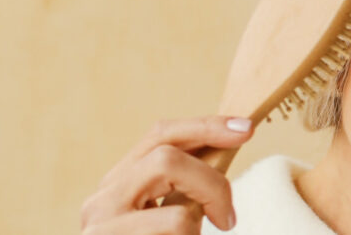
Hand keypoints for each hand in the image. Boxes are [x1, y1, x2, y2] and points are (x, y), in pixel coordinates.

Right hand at [80, 116, 253, 233]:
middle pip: (166, 155)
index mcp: (119, 185)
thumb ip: (185, 188)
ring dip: (199, 218)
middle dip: (212, 180)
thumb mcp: (169, 218)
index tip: (248, 128)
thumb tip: (230, 141)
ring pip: (172, 196)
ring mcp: (102, 228)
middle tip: (229, 219)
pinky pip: (175, 228)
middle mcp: (102, 200)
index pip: (160, 135)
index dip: (206, 126)